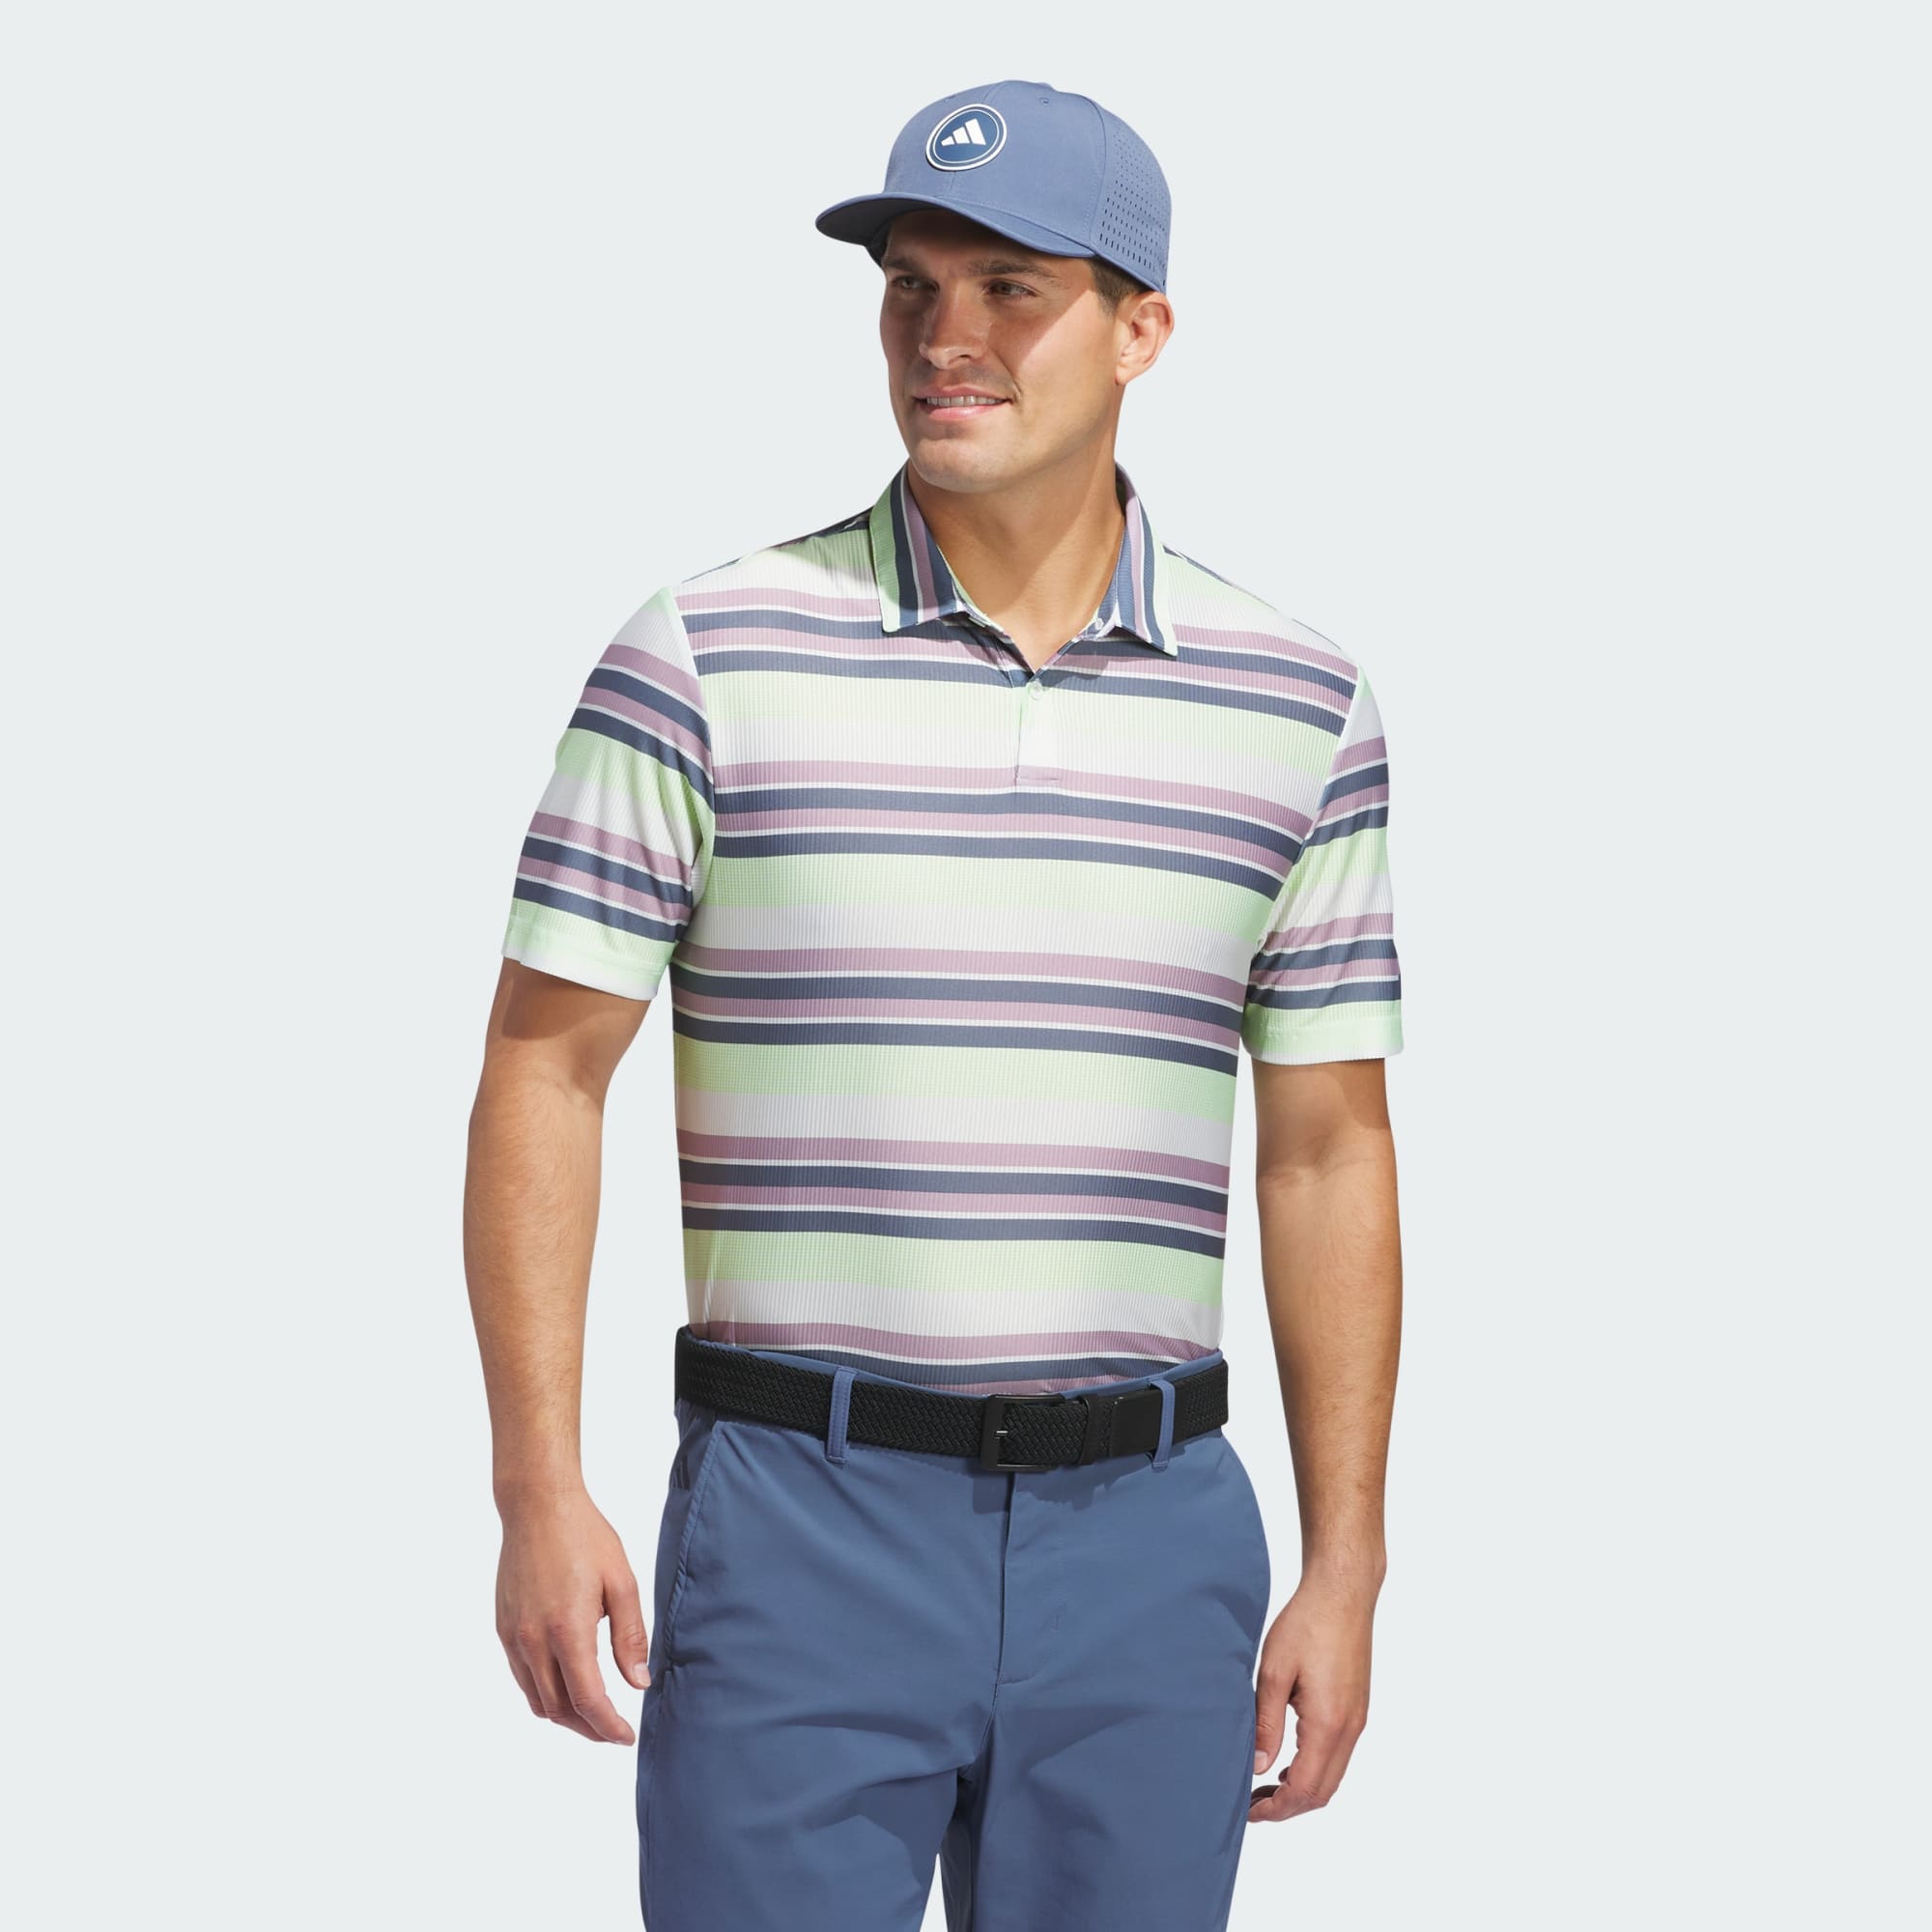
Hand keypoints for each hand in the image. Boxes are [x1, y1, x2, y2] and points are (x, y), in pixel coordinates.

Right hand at [495, 1485, 651, 1743]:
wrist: (537, 1506)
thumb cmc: (585, 1536)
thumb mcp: (621, 1581)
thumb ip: (630, 1636)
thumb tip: (639, 1683)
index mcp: (567, 1629)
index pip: (588, 1700)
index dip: (608, 1727)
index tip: (626, 1738)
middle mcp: (533, 1640)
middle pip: (559, 1709)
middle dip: (589, 1729)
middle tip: (614, 1731)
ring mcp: (513, 1637)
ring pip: (537, 1700)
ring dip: (565, 1716)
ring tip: (593, 1714)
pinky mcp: (503, 1629)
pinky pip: (522, 1678)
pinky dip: (544, 1694)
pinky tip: (566, 1684)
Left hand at [1247, 1574, 1375, 1821]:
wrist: (1342, 1592)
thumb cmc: (1306, 1623)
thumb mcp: (1273, 1671)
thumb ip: (1266, 1723)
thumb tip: (1258, 1767)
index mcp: (1328, 1722)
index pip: (1305, 1789)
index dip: (1277, 1809)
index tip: (1249, 1811)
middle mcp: (1350, 1728)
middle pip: (1323, 1791)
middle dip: (1289, 1807)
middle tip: (1253, 1804)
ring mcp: (1358, 1719)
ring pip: (1333, 1776)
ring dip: (1302, 1790)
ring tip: (1265, 1786)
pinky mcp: (1357, 1709)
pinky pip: (1338, 1755)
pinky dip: (1314, 1770)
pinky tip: (1288, 1761)